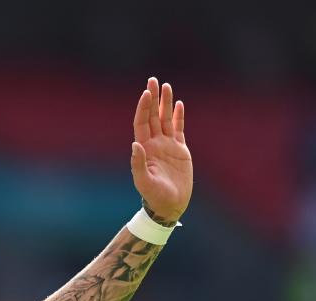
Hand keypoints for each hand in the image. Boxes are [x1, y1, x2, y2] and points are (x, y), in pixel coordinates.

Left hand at [130, 77, 192, 223]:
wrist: (169, 205)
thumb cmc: (154, 196)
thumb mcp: (144, 181)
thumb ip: (138, 164)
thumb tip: (135, 144)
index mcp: (144, 149)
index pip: (142, 123)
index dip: (143, 108)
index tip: (145, 93)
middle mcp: (154, 144)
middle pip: (152, 116)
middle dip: (153, 99)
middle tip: (153, 80)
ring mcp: (167, 145)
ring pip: (166, 119)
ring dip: (165, 103)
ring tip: (166, 86)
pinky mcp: (180, 150)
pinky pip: (178, 128)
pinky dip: (178, 116)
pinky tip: (178, 104)